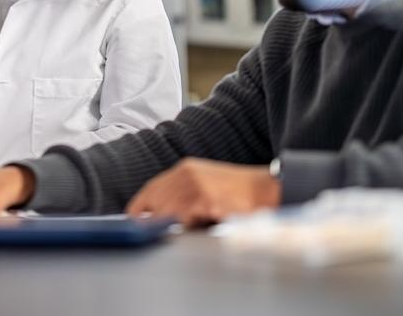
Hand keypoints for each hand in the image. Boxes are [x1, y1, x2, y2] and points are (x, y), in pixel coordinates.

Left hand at [125, 158, 279, 227]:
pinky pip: (185, 219)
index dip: (139, 209)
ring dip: (175, 226)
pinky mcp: (205, 199)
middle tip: (161, 233)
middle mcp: (185, 174)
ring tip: (192, 227)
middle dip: (155, 221)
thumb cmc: (238, 193)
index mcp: (184, 170)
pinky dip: (189, 227)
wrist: (268, 190)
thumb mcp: (205, 184)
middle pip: (154, 203)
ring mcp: (195, 186)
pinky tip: (201, 226)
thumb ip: (182, 196)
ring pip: (168, 213)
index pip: (150, 190)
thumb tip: (157, 217)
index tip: (135, 223)